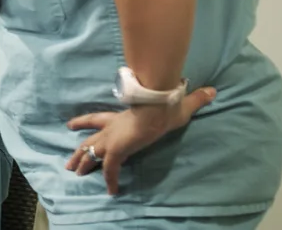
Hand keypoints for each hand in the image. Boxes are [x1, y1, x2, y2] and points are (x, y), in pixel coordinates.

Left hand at [65, 87, 216, 194]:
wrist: (157, 104)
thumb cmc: (165, 103)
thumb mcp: (181, 103)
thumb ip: (194, 99)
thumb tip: (212, 90)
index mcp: (119, 117)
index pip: (96, 119)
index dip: (83, 122)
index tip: (69, 125)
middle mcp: (111, 128)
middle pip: (89, 140)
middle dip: (79, 151)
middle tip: (69, 162)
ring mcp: (113, 139)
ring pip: (92, 154)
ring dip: (83, 164)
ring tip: (75, 174)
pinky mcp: (117, 150)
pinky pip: (110, 169)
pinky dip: (110, 180)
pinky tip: (112, 191)